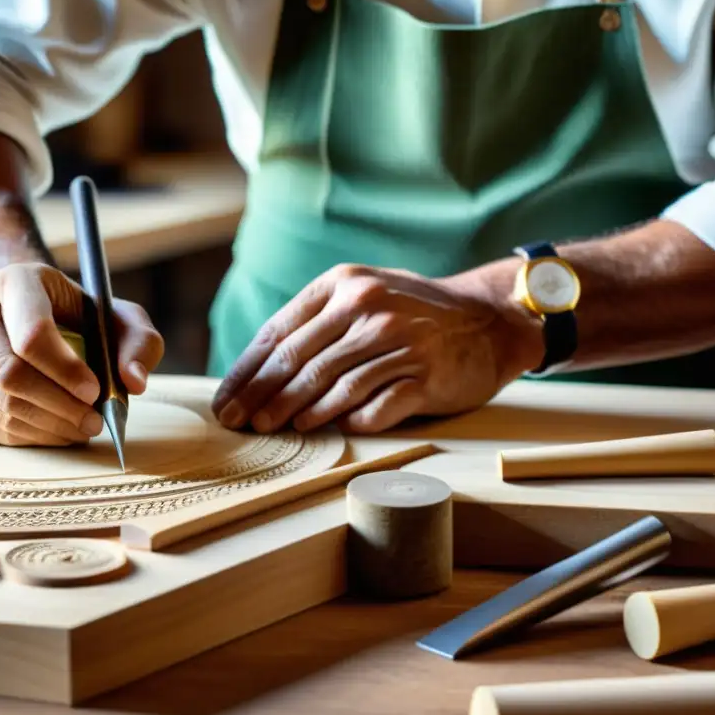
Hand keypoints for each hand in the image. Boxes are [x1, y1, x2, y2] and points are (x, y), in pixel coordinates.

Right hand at [0, 262, 163, 445]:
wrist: (24, 320)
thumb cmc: (79, 319)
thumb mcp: (119, 318)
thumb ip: (140, 342)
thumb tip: (133, 381)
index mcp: (15, 283)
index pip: (30, 333)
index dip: (65, 370)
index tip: (96, 390)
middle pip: (8, 374)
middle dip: (59, 406)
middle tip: (94, 421)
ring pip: (0, 407)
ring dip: (50, 428)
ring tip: (82, 427)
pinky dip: (32, 439)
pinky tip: (57, 429)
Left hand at [211, 263, 538, 433]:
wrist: (488, 319)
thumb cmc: (412, 313)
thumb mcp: (363, 297)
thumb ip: (317, 323)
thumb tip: (258, 371)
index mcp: (343, 285)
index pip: (280, 333)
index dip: (247, 372)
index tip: (226, 401)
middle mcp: (368, 306)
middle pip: (299, 360)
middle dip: (262, 397)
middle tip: (240, 423)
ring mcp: (399, 340)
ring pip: (332, 384)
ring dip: (298, 412)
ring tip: (275, 428)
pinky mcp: (425, 374)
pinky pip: (374, 404)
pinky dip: (347, 420)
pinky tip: (329, 429)